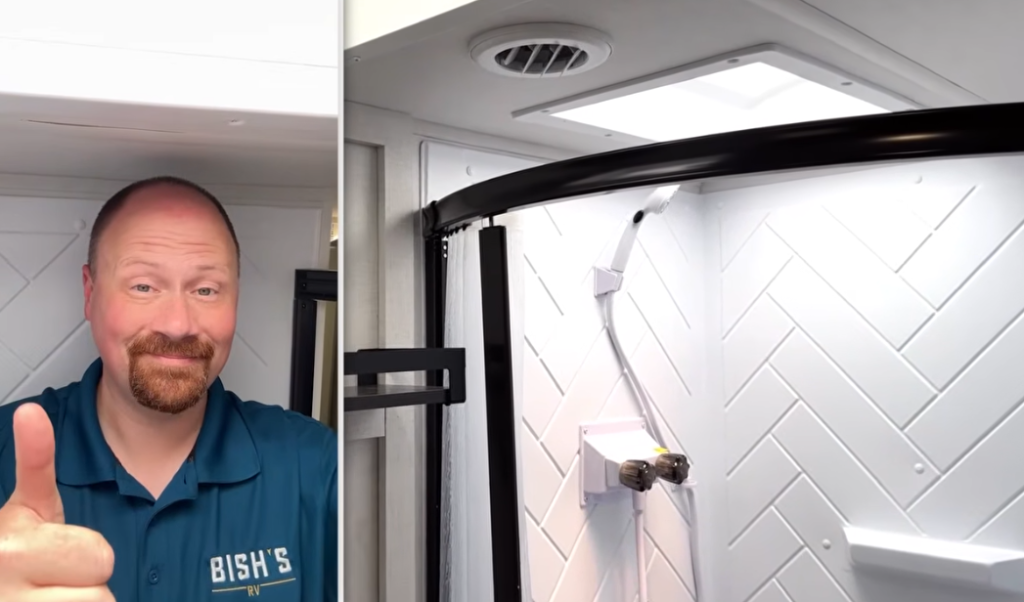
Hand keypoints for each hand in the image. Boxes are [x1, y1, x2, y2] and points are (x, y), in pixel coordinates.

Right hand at [0, 403, 115, 600]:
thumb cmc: (14, 553)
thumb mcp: (26, 508)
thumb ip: (36, 464)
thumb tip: (31, 411)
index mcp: (9, 543)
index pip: (98, 556)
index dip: (85, 554)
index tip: (45, 547)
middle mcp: (4, 577)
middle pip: (100, 585)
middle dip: (85, 581)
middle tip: (51, 579)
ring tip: (47, 597)